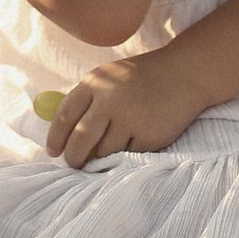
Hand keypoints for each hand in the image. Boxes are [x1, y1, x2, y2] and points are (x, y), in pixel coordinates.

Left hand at [45, 54, 202, 167]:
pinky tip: (136, 140)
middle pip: (80, 140)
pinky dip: (128, 153)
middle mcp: (110, 100)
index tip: (54, 152)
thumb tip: (63, 136)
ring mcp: (130, 119)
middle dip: (74, 157)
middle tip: (75, 164)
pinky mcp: (149, 135)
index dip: (56, 138)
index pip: (64, 117)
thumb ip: (87, 100)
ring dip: (103, 155)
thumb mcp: (109, 78)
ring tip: (111, 148)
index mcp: (95, 83)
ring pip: (104, 152)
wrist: (183, 73)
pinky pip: (128, 155)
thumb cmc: (141, 78)